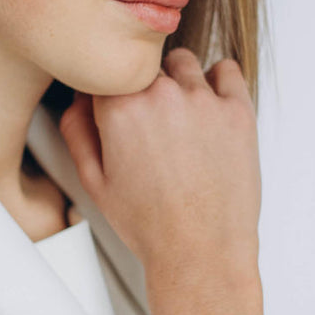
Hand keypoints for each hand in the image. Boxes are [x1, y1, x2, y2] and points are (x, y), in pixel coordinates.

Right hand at [59, 47, 261, 305]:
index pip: (107, 70)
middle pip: (144, 64)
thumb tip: (78, 100)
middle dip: (142, 86)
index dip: (109, 89)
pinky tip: (208, 107)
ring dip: (177, 81)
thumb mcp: (94, 182)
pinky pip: (227, 70)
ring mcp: (203, 100)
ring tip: (179, 118)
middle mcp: (162, 95)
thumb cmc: (150, 224)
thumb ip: (77, 131)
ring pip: (182, 63)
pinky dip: (217, 82)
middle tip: (148, 123)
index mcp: (120, 108)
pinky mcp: (237, 110)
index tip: (115, 106)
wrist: (201, 251)